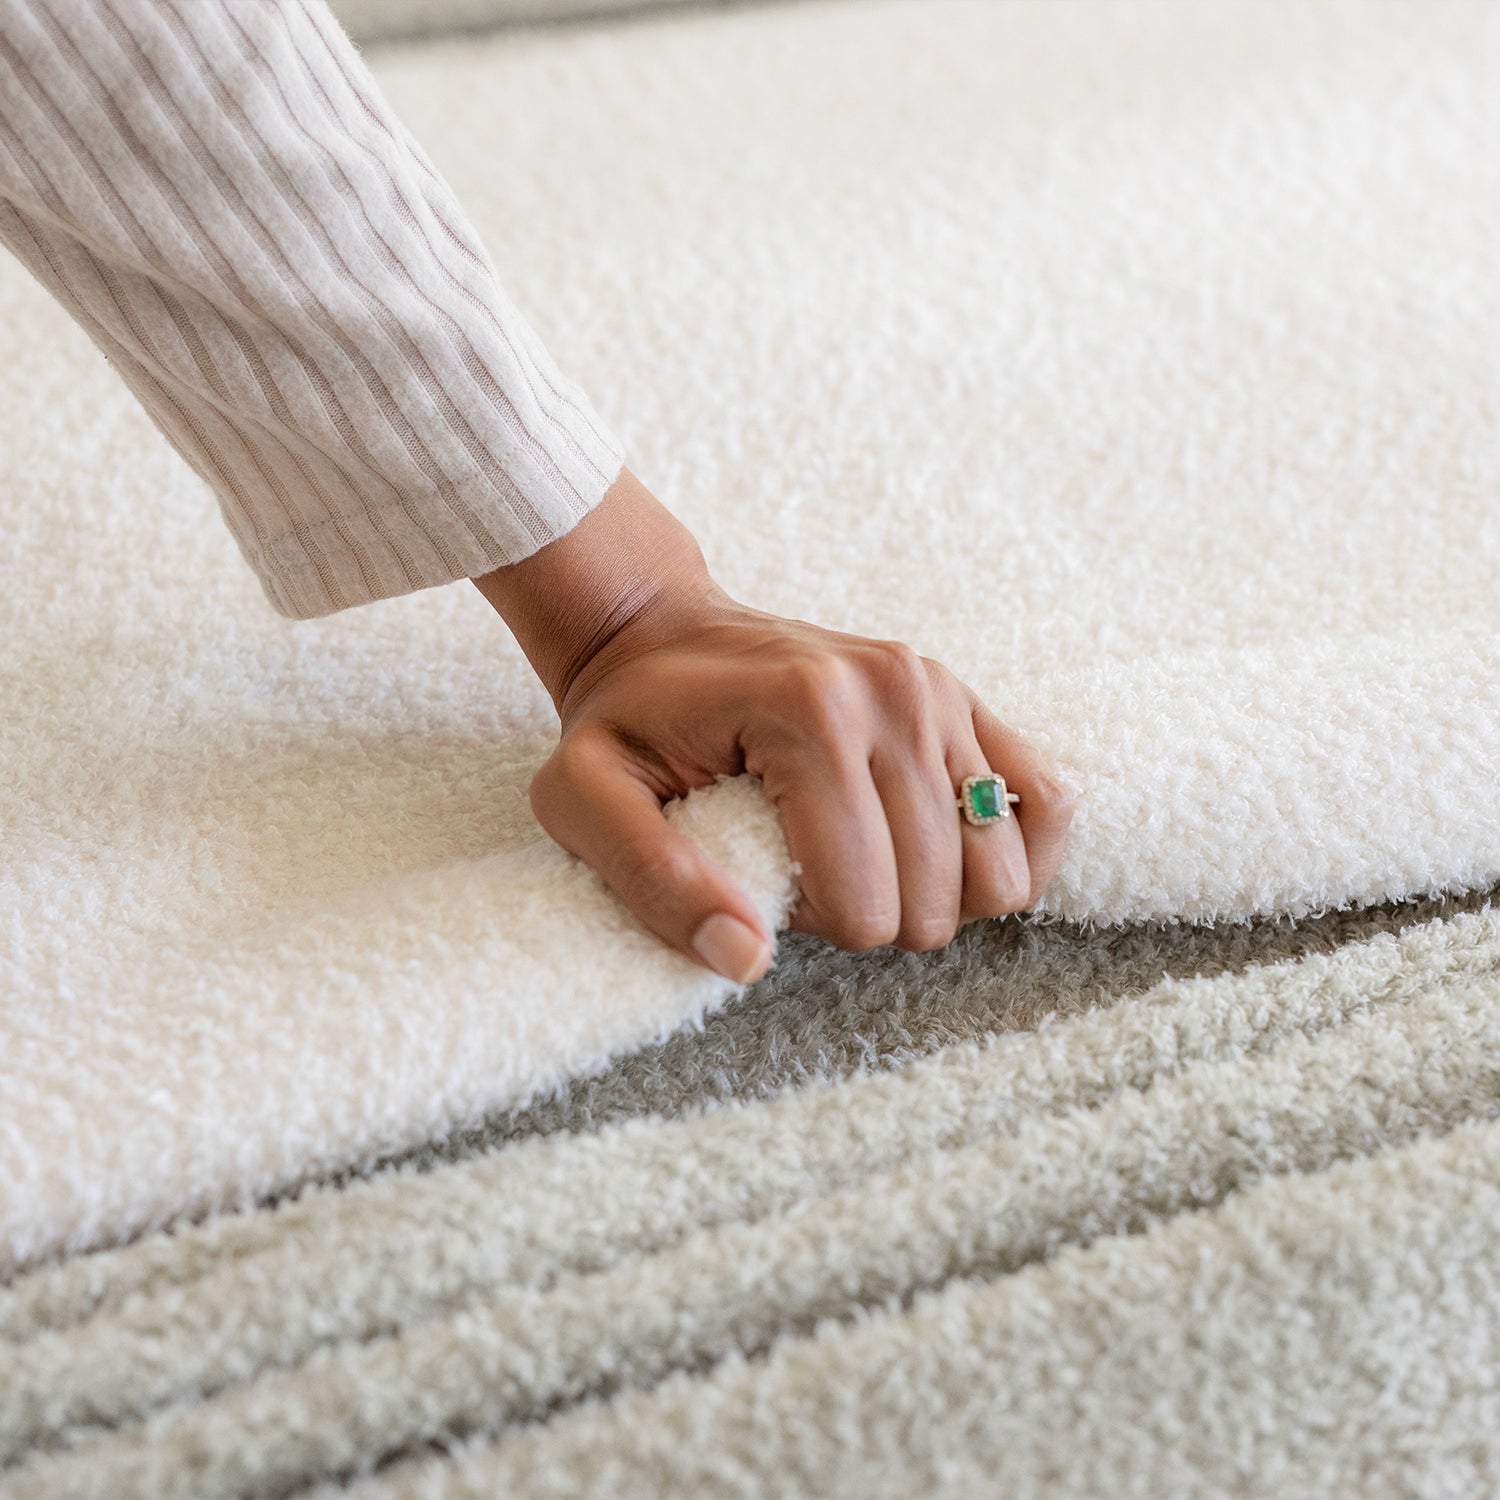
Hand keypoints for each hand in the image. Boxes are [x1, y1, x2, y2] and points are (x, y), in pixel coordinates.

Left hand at [473, 470, 1075, 982]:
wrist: (661, 630)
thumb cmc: (624, 721)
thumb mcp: (582, 798)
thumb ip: (651, 880)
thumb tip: (747, 958)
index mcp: (808, 715)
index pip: (862, 900)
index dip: (810, 927)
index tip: (763, 884)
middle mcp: (894, 693)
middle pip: (937, 898)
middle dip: (870, 917)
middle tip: (807, 874)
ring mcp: (940, 690)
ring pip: (1001, 869)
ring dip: (936, 898)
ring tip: (865, 862)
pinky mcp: (966, 698)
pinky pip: (1047, 805)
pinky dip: (1012, 857)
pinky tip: (945, 860)